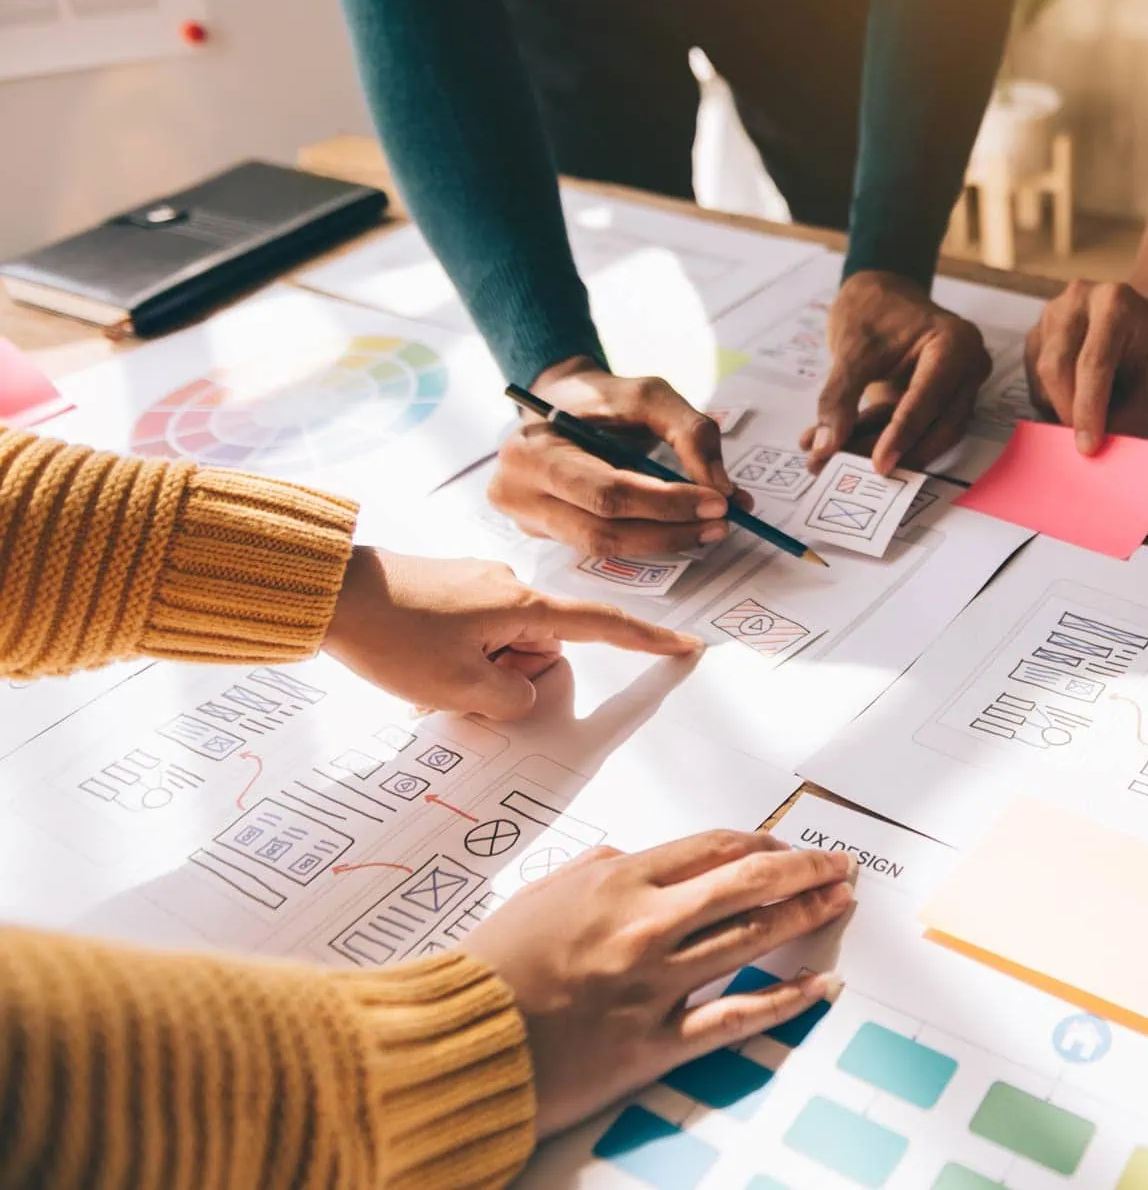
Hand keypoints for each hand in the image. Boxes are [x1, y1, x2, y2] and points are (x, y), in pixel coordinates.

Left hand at [323, 548, 700, 718]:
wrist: (326, 591)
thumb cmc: (391, 634)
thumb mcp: (458, 688)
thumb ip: (510, 699)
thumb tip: (521, 690)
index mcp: (522, 607)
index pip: (602, 626)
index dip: (646, 640)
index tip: (684, 645)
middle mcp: (508, 587)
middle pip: (540, 649)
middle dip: (512, 677)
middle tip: (456, 688)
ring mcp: (477, 586)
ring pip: (503, 645)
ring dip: (477, 670)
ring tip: (425, 675)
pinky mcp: (448, 590)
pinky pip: (473, 633)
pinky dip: (456, 656)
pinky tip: (413, 660)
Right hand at [460, 831, 853, 1137]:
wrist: (454, 1042)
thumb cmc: (486, 968)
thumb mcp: (538, 895)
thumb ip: (592, 871)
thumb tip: (628, 857)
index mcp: (616, 883)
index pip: (713, 847)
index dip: (762, 844)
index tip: (788, 849)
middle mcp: (644, 926)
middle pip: (748, 884)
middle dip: (804, 870)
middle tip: (838, 866)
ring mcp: (654, 985)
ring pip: (752, 938)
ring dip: (805, 918)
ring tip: (839, 904)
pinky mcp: (653, 1043)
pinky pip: (734, 1017)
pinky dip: (784, 998)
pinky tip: (819, 984)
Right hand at [492, 358, 748, 557]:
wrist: (557, 401)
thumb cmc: (601, 399)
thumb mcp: (648, 394)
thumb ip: (689, 431)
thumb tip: (721, 488)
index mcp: (533, 449)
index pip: (607, 492)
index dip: (666, 503)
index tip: (718, 502)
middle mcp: (517, 489)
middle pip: (602, 530)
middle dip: (670, 529)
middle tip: (721, 522)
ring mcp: (526, 518)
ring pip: (602, 547)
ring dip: (662, 542)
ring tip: (707, 528)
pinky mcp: (543, 533)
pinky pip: (599, 546)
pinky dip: (645, 540)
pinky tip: (676, 528)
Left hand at [803, 270, 991, 473]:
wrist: (878, 295)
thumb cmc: (873, 309)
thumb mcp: (851, 350)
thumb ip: (838, 398)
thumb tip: (826, 446)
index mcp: (955, 345)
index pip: (929, 399)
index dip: (902, 435)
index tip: (878, 465)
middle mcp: (967, 369)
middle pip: (937, 427)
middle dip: (892, 452)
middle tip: (848, 469)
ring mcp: (958, 388)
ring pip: (925, 434)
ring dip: (879, 448)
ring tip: (831, 457)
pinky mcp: (939, 403)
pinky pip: (913, 428)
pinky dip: (877, 437)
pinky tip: (841, 444)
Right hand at [1025, 280, 1147, 453]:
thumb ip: (1132, 418)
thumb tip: (1094, 446)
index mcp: (1115, 304)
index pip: (1093, 363)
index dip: (1088, 410)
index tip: (1088, 447)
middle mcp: (1077, 300)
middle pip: (1056, 367)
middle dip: (1068, 412)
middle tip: (1085, 441)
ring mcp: (1052, 312)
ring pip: (1040, 374)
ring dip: (1060, 405)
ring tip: (1091, 410)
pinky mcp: (1038, 330)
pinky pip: (1033, 376)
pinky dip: (1051, 398)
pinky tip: (1077, 396)